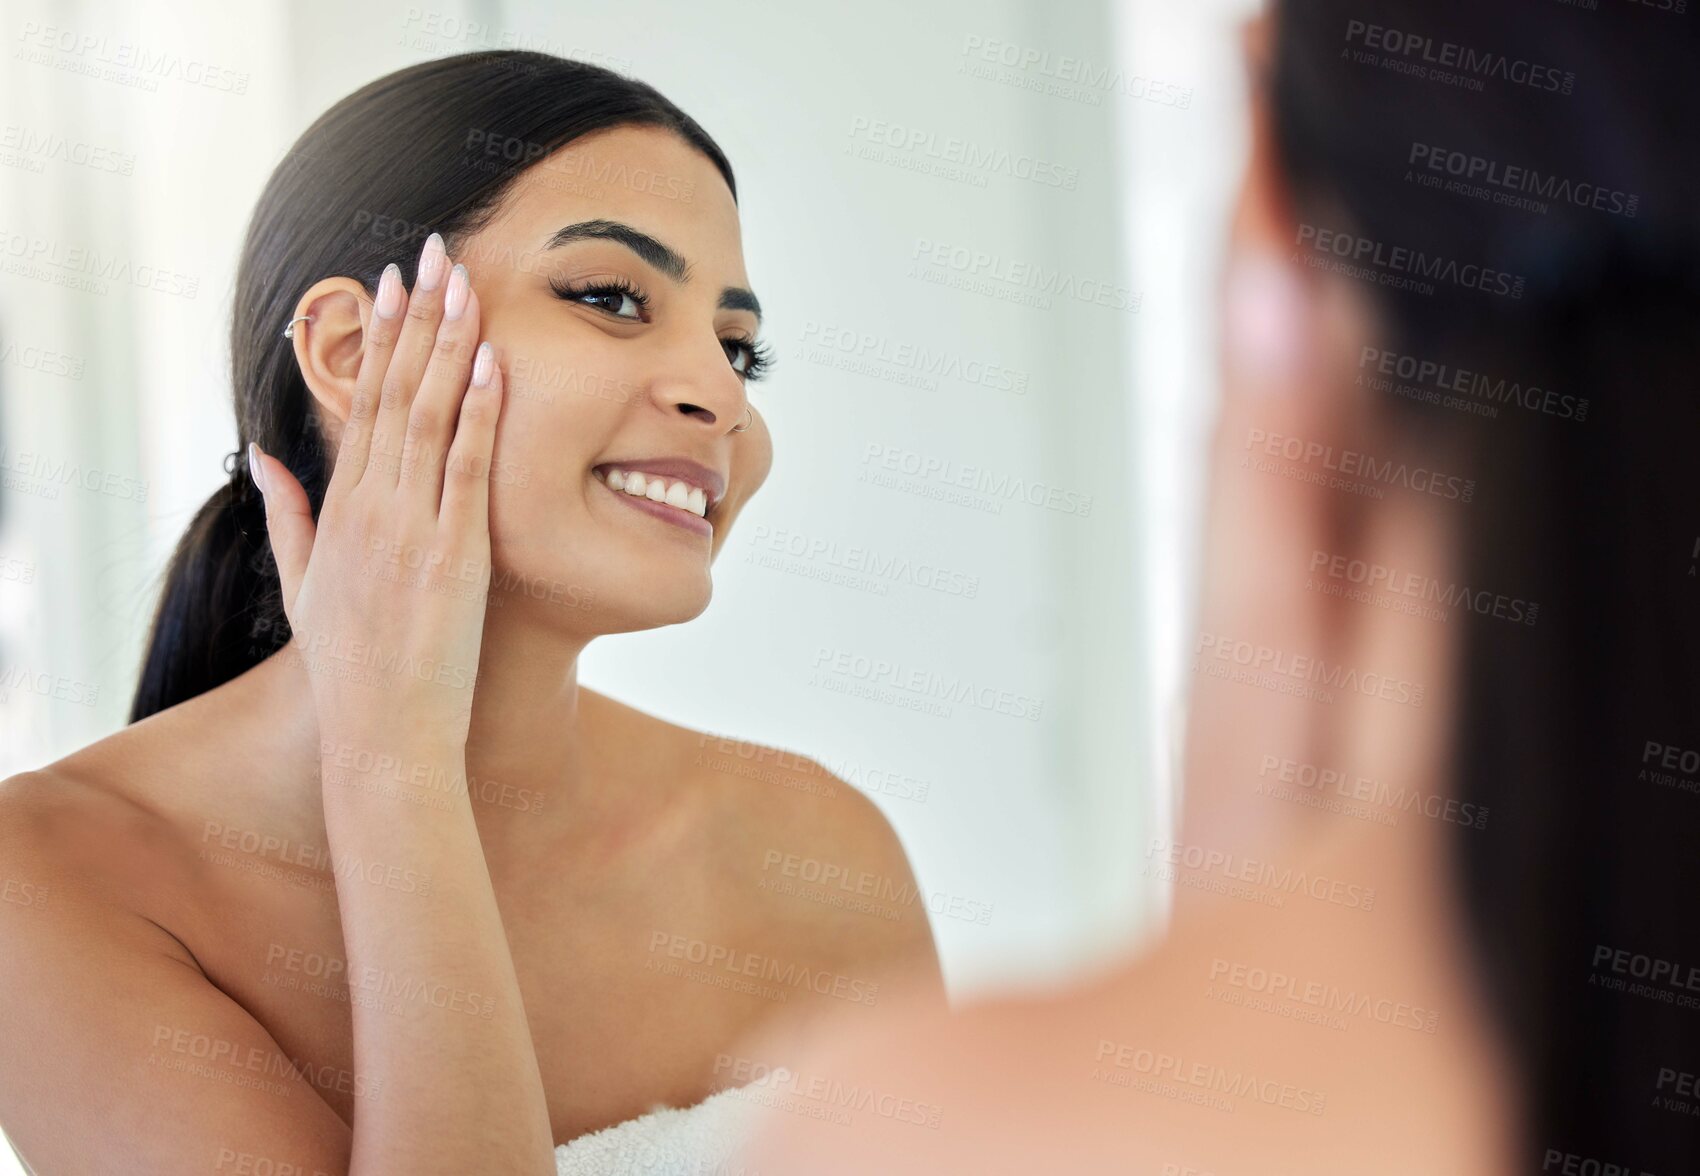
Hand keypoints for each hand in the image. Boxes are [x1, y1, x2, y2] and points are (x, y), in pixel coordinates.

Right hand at [250, 233, 502, 753]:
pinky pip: (466, 469)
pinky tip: (492, 361)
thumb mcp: (304, 587)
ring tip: (465, 281)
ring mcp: (411, 529)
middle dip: (416, 317)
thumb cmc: (350, 668)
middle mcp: (371, 509)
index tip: (391, 282)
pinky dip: (479, 412)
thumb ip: (285, 516)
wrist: (382, 736)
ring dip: (450, 343)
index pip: (363, 404)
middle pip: (395, 393)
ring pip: (430, 416)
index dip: (381, 339)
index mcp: (340, 512)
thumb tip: (262, 456)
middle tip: (433, 252)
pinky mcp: (452, 555)